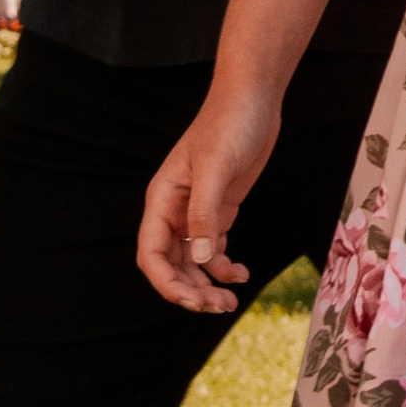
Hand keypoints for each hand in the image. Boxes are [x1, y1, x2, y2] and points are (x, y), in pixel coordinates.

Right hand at [136, 79, 280, 314]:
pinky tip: (242, 275)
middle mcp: (174, 210)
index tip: (191, 301)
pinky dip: (224, 267)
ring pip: (192, 262)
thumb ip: (205, 214)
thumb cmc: (229, 124)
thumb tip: (202, 260)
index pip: (151, 253)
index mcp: (162, 200)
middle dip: (190, 291)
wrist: (253, 99)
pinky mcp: (219, 209)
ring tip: (229, 303)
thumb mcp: (216, 167)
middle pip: (171, 265)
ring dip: (207, 285)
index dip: (166, 283)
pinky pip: (214, 250)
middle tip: (218, 307)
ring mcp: (196, 211)